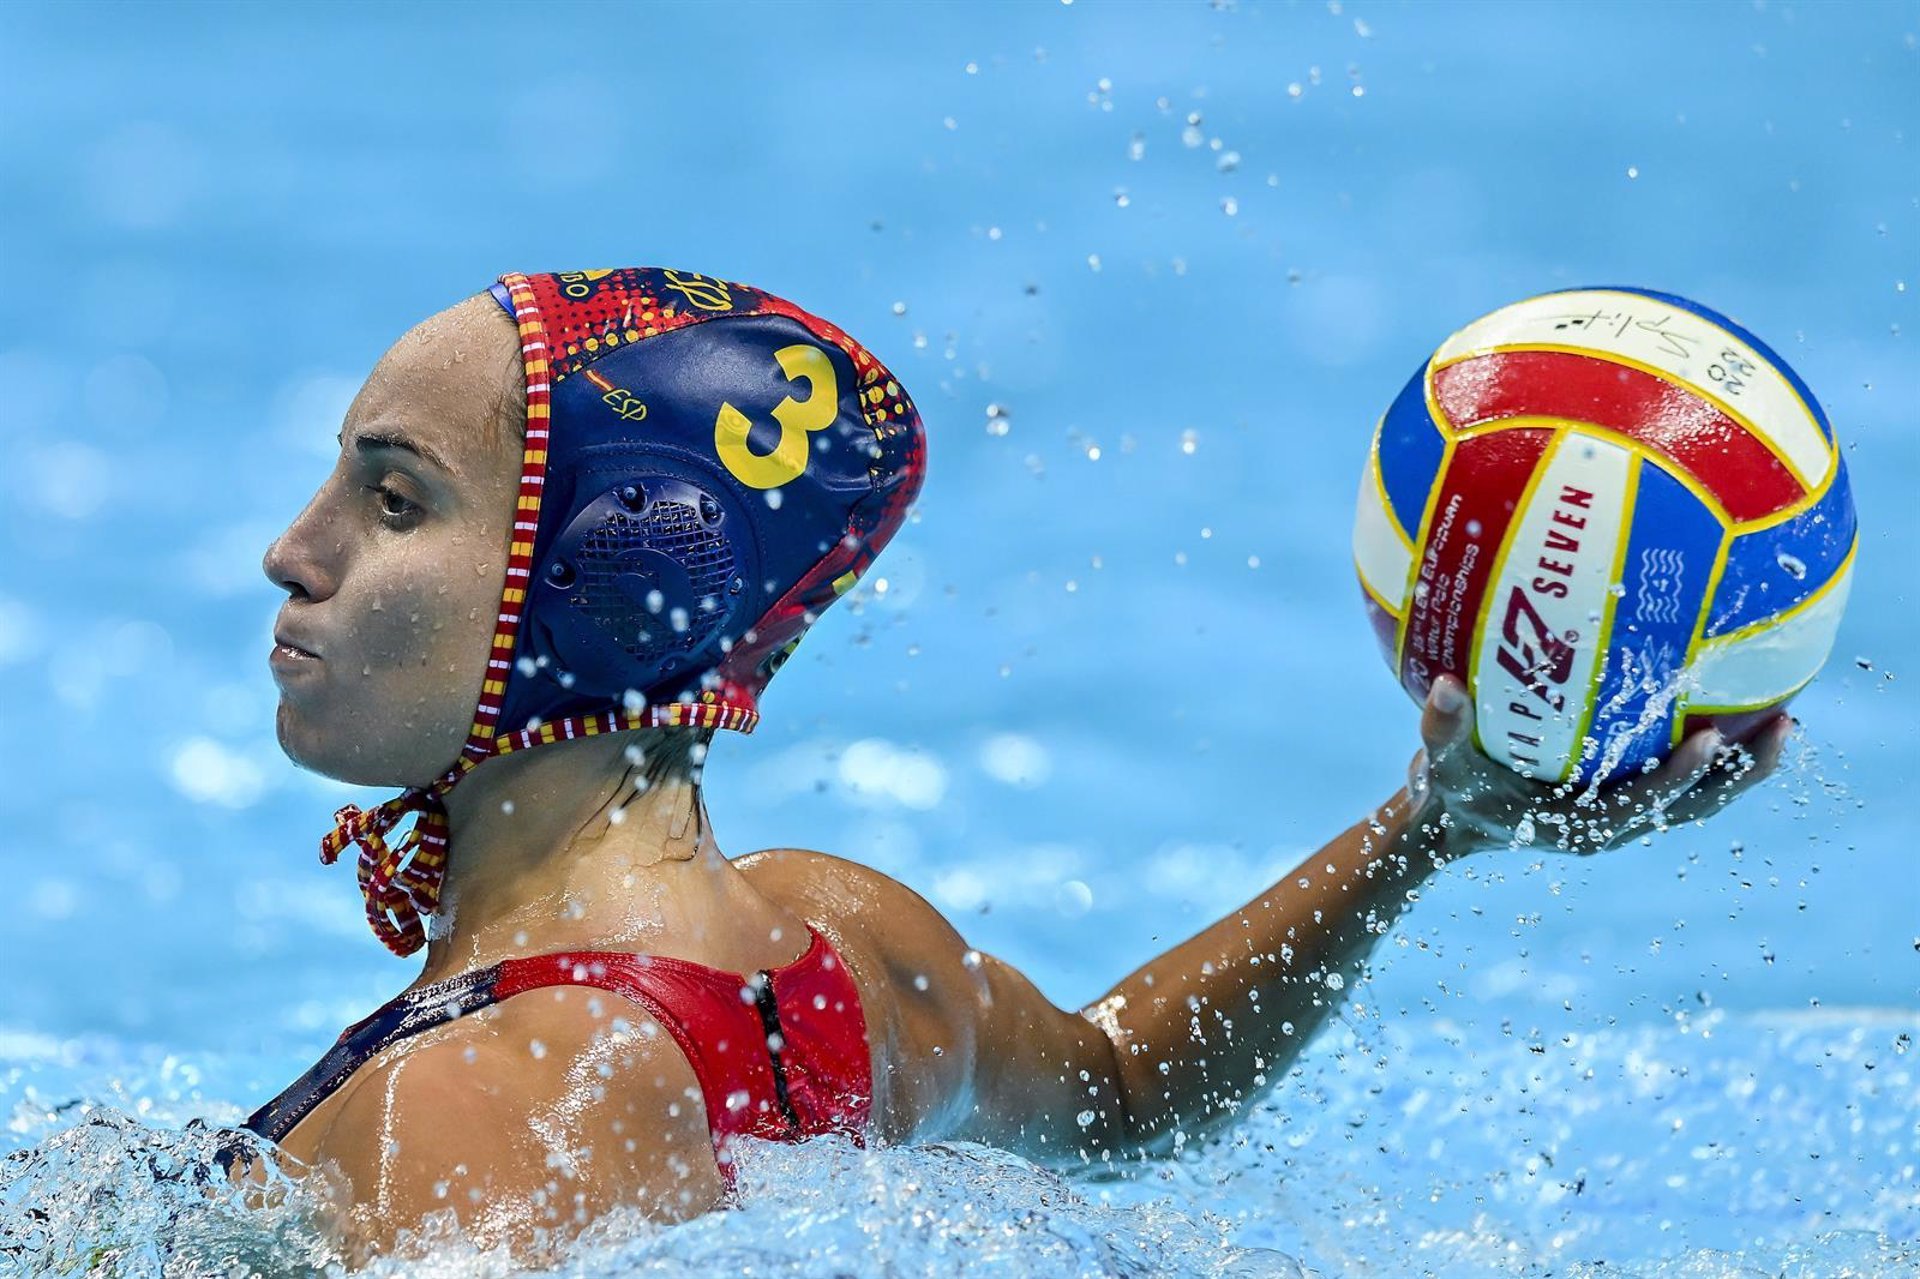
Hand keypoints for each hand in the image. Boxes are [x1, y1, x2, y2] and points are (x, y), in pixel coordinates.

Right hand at [1407, 674, 1792, 858]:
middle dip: (1742, 772)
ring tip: (1783, 714)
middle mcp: (1615, 825)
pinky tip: (1728, 702)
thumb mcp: (1437, 766)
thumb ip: (1440, 731)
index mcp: (1582, 828)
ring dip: (1742, 762)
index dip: (1680, 777)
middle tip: (1784, 723)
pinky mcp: (1625, 794)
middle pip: (1695, 806)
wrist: (1453, 824)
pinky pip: (1679, 773)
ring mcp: (1626, 811)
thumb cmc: (1450, 796)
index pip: (1643, 804)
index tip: (1710, 738)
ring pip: (1699, 794)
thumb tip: (1443, 686)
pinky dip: (1710, 748)